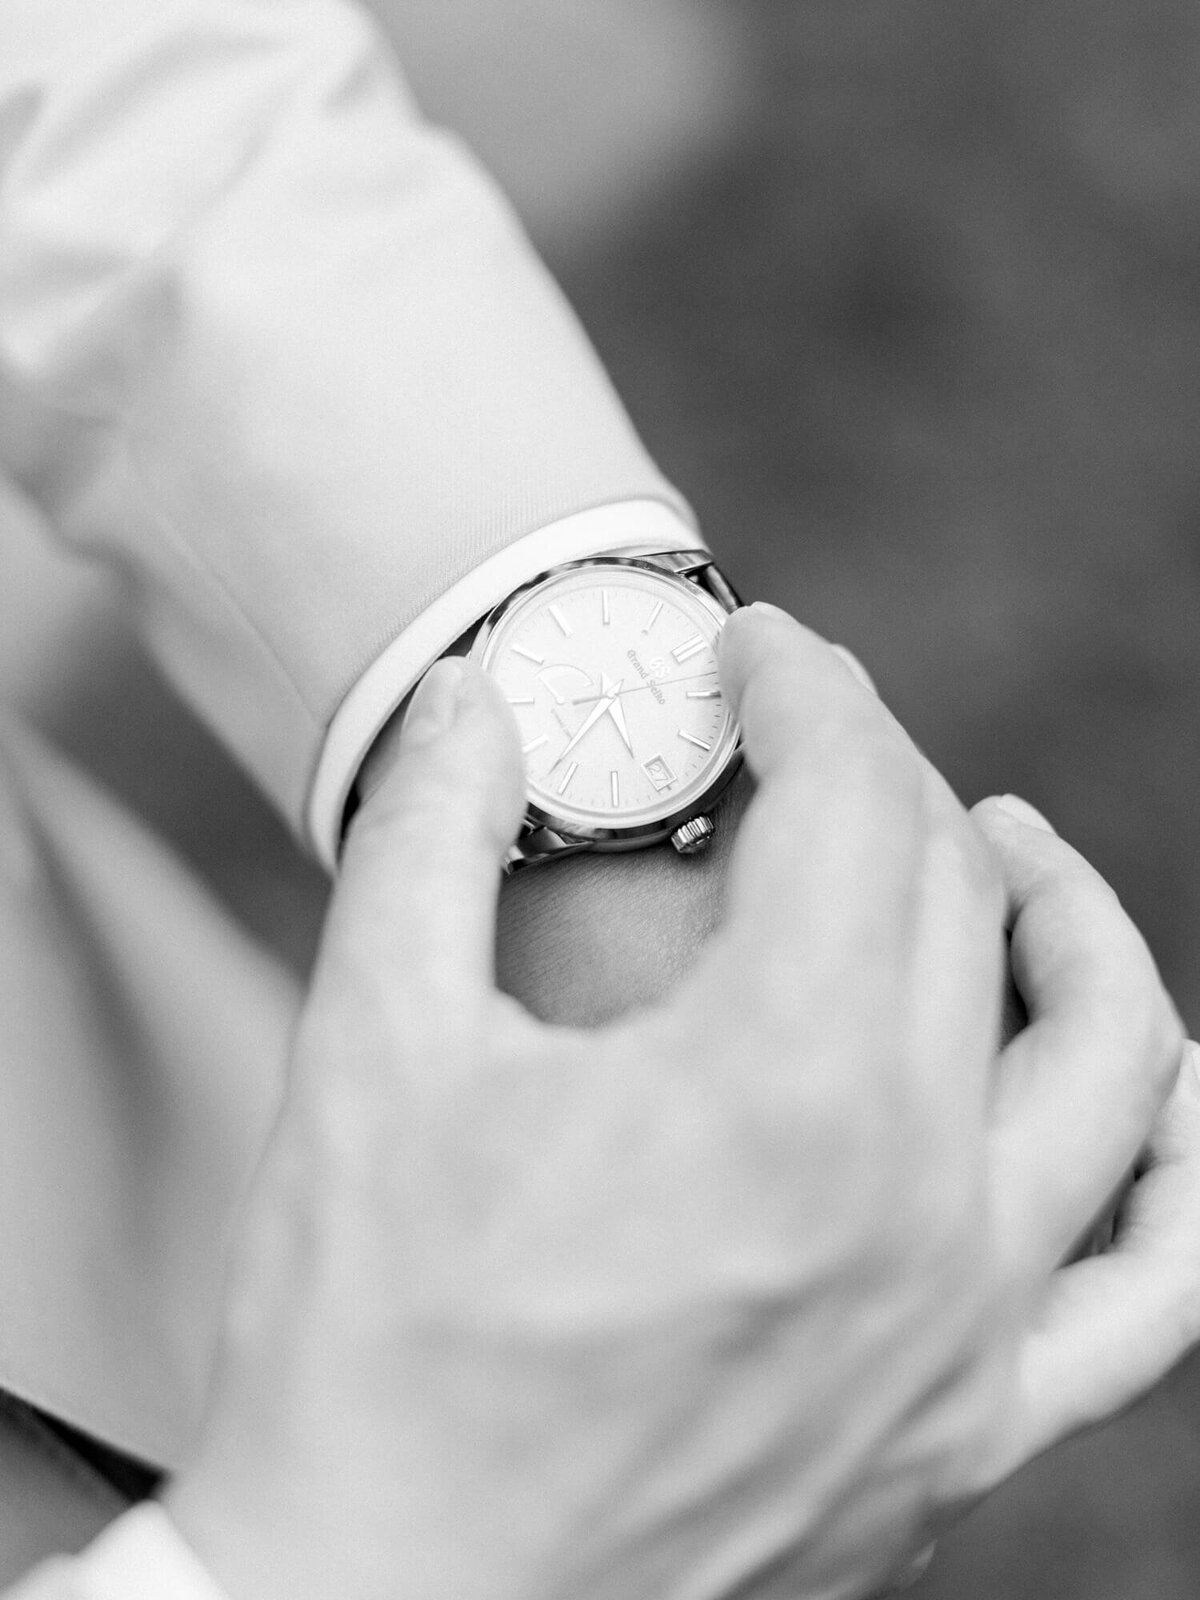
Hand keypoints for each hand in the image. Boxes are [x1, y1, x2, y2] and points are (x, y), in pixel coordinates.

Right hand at [162, 609, 1189, 1599]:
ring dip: (1066, 921)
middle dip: (884, 776)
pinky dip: (1178, 1164)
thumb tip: (480, 696)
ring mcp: (966, 1332)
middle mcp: (915, 1203)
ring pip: (1109, 1061)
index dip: (807, 692)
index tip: (757, 653)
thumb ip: (434, 840)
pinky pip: (1154, 1286)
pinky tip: (1154, 1091)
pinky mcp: (965, 1431)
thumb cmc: (360, 1336)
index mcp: (776, 1088)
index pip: (855, 808)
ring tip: (1007, 848)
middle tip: (804, 739)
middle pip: (957, 903)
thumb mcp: (368, 1051)